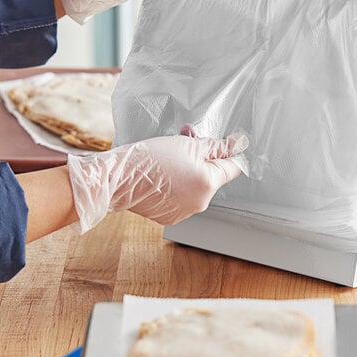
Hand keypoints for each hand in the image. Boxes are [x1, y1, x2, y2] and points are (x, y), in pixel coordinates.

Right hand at [67, 133, 247, 233]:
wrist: (118, 178)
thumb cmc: (150, 159)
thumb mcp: (189, 145)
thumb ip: (217, 146)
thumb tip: (238, 144)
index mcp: (209, 184)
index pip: (232, 168)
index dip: (227, 153)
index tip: (222, 143)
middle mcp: (200, 202)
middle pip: (211, 175)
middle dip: (201, 156)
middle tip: (185, 140)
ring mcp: (184, 212)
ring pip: (195, 185)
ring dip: (187, 169)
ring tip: (168, 155)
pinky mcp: (169, 216)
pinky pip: (180, 196)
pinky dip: (174, 184)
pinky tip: (160, 173)